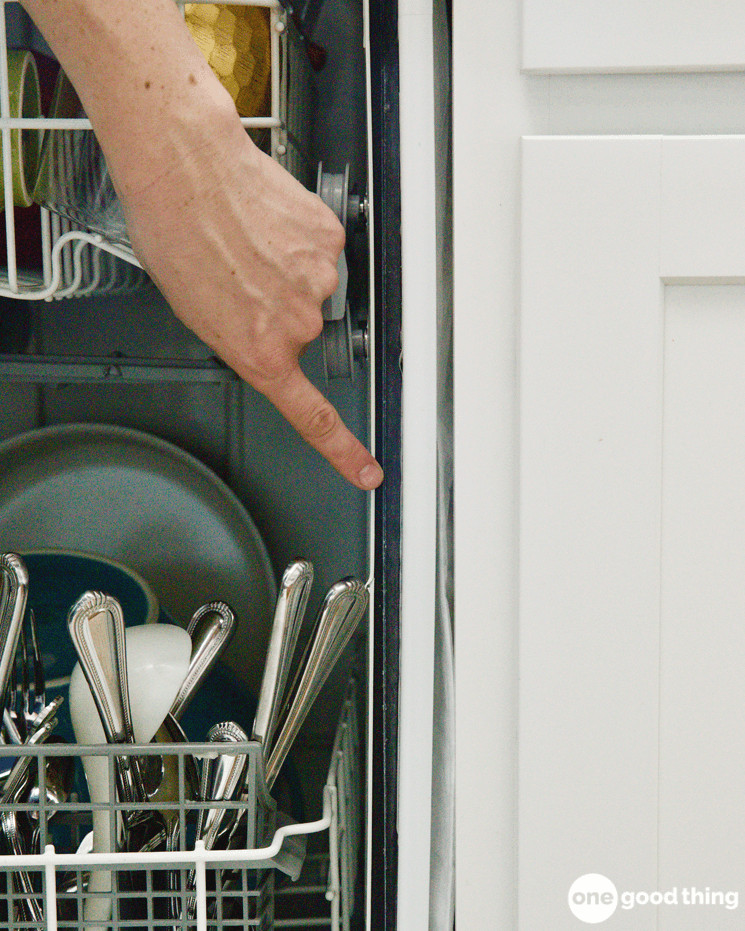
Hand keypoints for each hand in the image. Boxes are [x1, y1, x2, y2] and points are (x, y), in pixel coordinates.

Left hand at [118, 124, 383, 490]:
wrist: (186, 167)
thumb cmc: (175, 233)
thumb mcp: (196, 310)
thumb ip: (242, 337)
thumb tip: (264, 332)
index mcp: (261, 351)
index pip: (313, 416)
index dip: (344, 450)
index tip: (367, 470)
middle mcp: (297, 323)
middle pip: (305, 331)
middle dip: (278, 309)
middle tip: (242, 276)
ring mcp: (319, 280)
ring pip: (315, 288)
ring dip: (288, 270)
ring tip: (248, 242)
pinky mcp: (329, 239)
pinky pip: (323, 251)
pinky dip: (299, 240)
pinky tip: (268, 223)